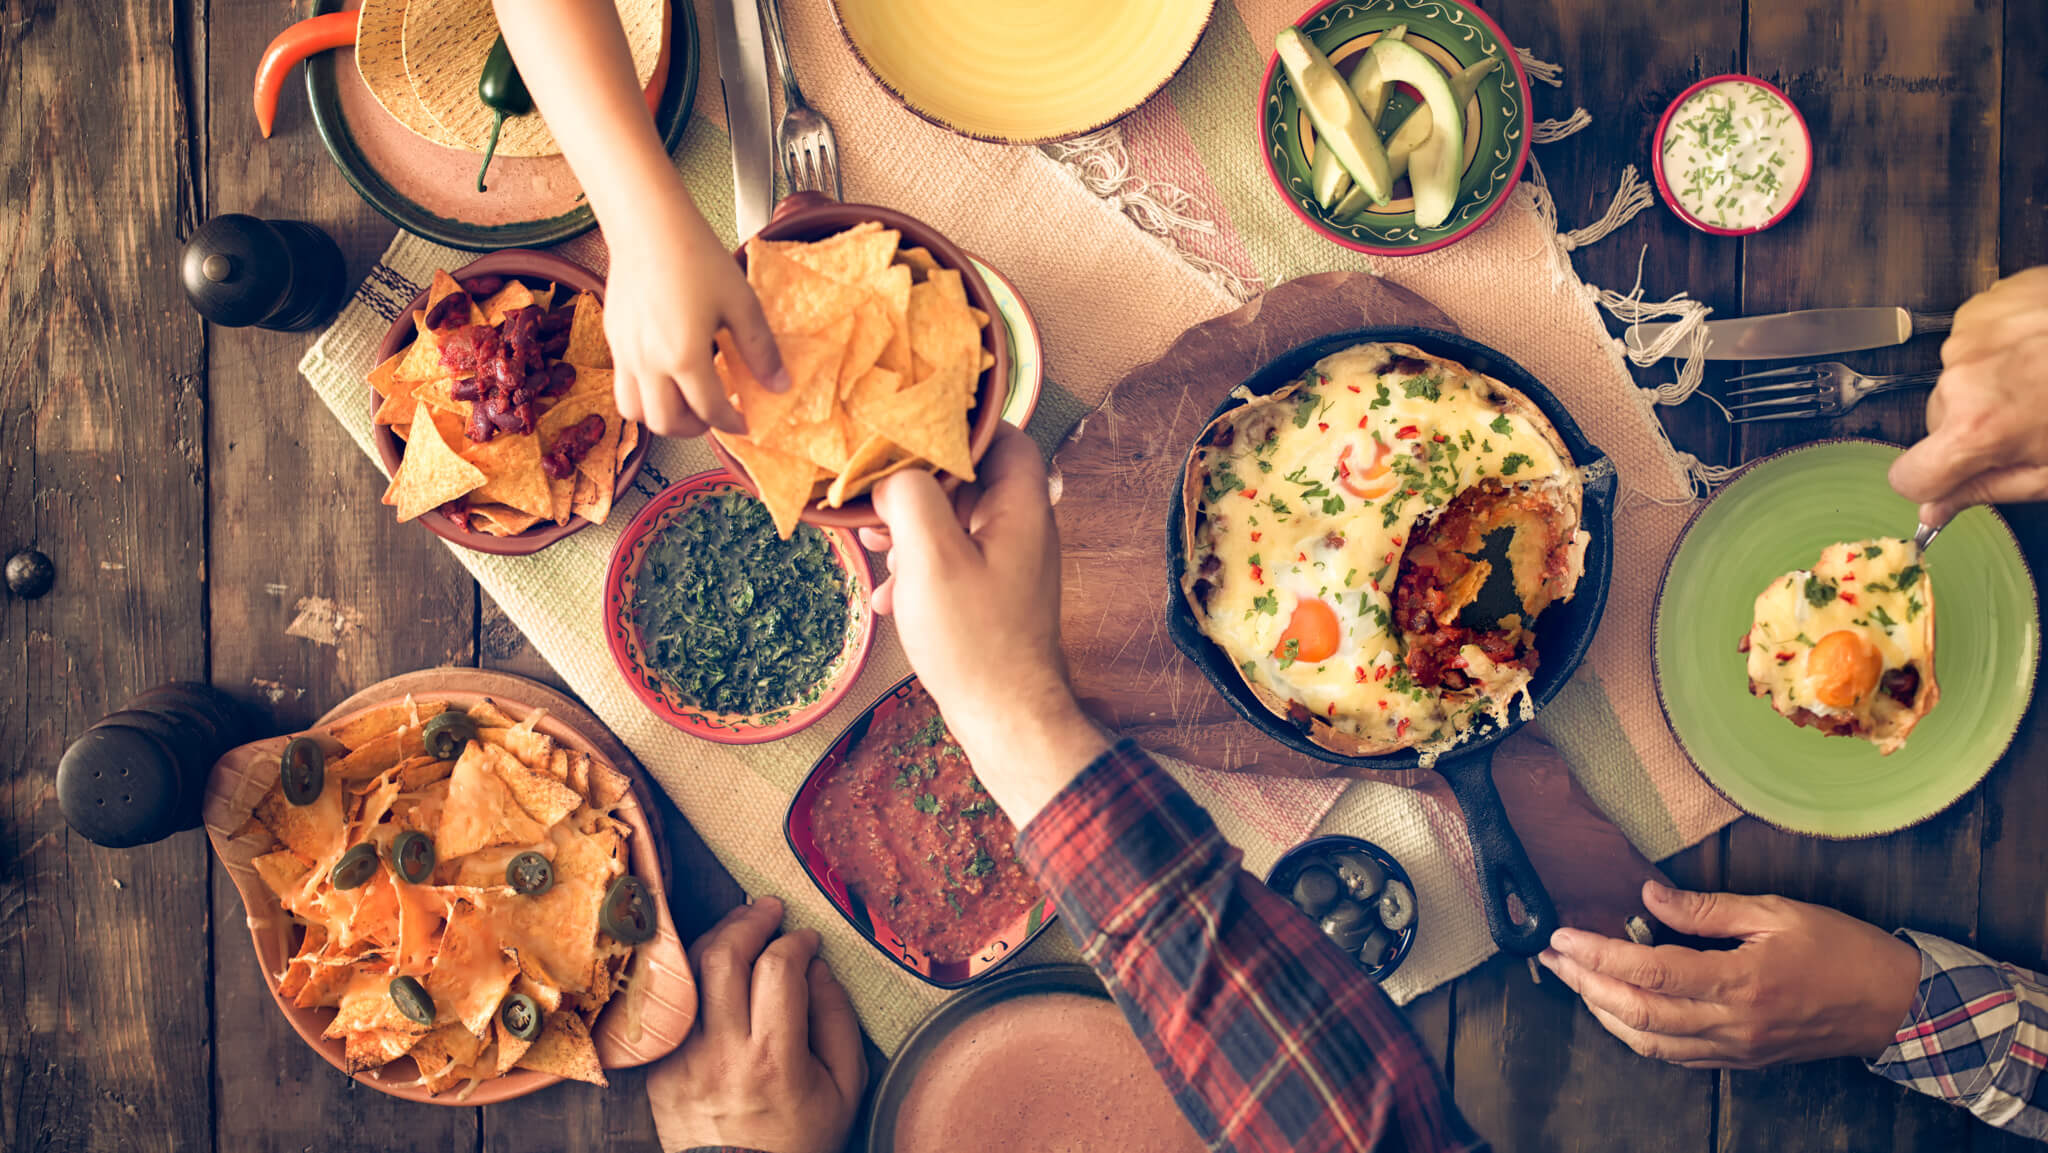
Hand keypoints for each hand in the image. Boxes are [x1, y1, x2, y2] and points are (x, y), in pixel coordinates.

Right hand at [602, 181, 788, 438]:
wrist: (648, 226)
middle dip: (696, 429)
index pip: (710, 411)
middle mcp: (648, 362)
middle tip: (716, 416)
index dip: (733, 423)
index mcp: (684, 357)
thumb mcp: (741, 303)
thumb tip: (780, 385)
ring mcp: (625, 353)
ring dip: (663, 418)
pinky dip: (646, 394)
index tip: (746, 421)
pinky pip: (623, 385)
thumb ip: (761, 350)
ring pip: (635, 413)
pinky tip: (668, 373)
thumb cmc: (695, 256)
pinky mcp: (613, 339)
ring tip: (687, 403)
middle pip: (666, 424)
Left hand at [646, 897, 864, 1152]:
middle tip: (769, 910)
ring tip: (742, 928)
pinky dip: (694, 977)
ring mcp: (683, 1060)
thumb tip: (818, 968)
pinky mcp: (660, 1069)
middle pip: (724, 956)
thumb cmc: (802, 1140)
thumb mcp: (845, 1087)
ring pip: (690, 973)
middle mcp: (721, 1054)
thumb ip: (838, 1021)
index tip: (808, 940)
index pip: (779, 969)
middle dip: (750, 920)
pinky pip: (673, 1005)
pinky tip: (714, 968)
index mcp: (773, 1060)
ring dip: (718, 938)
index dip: (796, 942)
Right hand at [860, 425, 1108, 825]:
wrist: (1007, 720)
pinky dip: (920, 568)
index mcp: (1021, 507)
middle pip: (970, 477)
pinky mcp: (995, 595)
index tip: (908, 432)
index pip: (1003, 435)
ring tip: (875, 547)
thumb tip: (893, 474)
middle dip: (917, 485)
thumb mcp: (930, 559)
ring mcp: (1011, 563)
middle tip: (876, 499)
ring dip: (912, 529)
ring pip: (956, 521)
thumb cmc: (975, 642)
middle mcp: (1024, 529)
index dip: (956, 426)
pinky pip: (954, 560)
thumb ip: (912, 498)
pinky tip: (891, 597)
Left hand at [1537, 880, 1921, 1068]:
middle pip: (1637, 1012)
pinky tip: (1617, 1008)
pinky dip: (1636, 1033)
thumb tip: (1649, 896)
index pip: (1650, 970)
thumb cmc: (1841, 950)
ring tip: (1574, 979)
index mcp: (1741, 981)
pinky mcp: (1739, 1059)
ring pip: (1649, 1041)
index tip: (1563, 935)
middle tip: (1553, 957)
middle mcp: (1731, 1023)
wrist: (1893, 1005)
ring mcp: (1734, 1047)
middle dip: (1584, 984)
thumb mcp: (1777, 911)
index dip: (1598, 954)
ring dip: (1602, 1011)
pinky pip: (1673, 1054)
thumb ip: (1707, 907)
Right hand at [1891, 266, 2047, 525]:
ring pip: (1957, 379)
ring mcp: (1968, 336)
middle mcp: (1961, 378)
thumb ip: (1987, 490)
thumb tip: (1933, 511)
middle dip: (1972, 424)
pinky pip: (1972, 342)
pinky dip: (1999, 348)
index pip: (1907, 476)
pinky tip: (2039, 348)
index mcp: (1977, 429)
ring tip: (2041, 376)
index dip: (1932, 482)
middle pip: (1937, 421)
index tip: (1955, 476)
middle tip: (2028, 416)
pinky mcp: (1982, 305)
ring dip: (1990, 383)